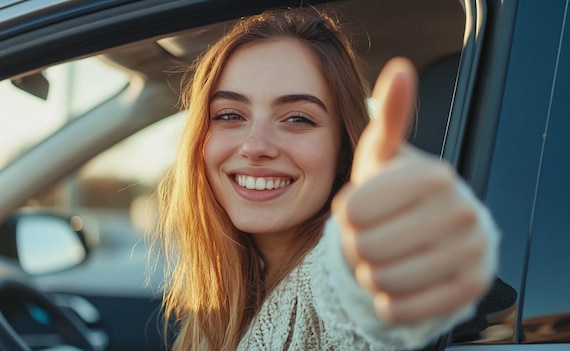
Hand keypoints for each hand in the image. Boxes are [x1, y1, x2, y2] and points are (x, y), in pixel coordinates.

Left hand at [332, 58, 493, 324]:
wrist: (434, 234)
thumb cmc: (397, 192)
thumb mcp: (385, 155)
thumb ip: (390, 116)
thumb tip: (400, 69)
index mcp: (436, 175)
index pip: (353, 211)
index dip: (346, 215)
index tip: (359, 209)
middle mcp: (462, 212)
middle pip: (365, 247)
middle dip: (357, 246)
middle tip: (372, 236)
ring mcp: (471, 254)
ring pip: (381, 280)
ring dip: (370, 273)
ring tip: (383, 256)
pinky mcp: (468, 290)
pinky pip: (400, 309)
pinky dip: (386, 300)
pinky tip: (396, 281)